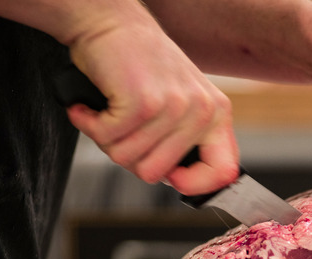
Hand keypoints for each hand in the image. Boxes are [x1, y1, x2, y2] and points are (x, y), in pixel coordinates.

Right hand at [62, 4, 239, 194]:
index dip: (194, 185)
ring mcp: (174, 106)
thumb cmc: (138, 65)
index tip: (170, 177)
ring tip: (108, 110)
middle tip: (121, 127)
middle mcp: (201, 110)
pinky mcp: (143, 102)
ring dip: (105, 138)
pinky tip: (92, 104)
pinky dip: (88, 123)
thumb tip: (176, 181)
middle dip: (128, 156)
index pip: (223, 172)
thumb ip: (184, 140)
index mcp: (216, 113)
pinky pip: (107, 138)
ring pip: (127, 159)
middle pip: (155, 173)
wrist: (110, 21)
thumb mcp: (178, 102)